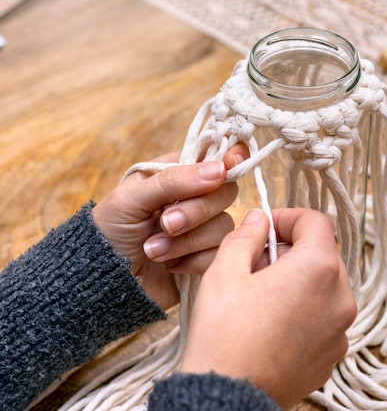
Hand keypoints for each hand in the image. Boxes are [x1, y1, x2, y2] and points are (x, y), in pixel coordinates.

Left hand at [91, 146, 248, 309]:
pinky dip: (192, 261)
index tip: (226, 167)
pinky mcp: (206, 258)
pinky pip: (220, 254)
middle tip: (165, 224)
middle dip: (196, 212)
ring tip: (153, 251)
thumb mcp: (131, 199)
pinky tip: (169, 265)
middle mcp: (195, 198)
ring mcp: (203, 229)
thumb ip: (173, 181)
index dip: (229, 159)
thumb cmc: (108, 232)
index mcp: (177, 173)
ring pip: (224, 226)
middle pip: (225, 193)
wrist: (102, 281)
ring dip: (186, 242)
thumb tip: (219, 169)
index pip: (214, 158)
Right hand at [180, 208, 356, 408]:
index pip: (317, 222)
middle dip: (292, 251)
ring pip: (325, 288)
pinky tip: (273, 325)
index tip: (266, 229)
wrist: (227, 397)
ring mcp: (341, 330)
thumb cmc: (224, 333)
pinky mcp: (333, 355)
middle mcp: (341, 297)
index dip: (289, 218)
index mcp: (319, 268)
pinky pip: (325, 318)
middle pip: (323, 255)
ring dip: (299, 282)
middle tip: (256, 265)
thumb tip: (260, 219)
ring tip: (263, 298)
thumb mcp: (225, 271)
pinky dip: (305, 312)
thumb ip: (246, 236)